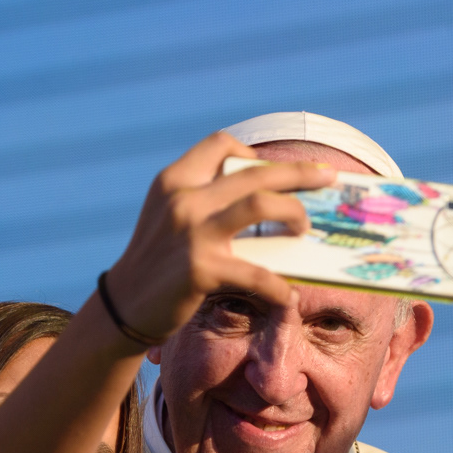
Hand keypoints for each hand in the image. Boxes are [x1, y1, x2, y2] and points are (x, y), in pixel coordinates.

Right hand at [101, 133, 333, 343]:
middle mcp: (183, 199)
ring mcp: (192, 233)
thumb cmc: (156, 264)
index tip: (273, 170)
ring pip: (260, 205)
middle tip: (328, 177)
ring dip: (293, 213)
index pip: (221, 145)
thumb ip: (203, 200)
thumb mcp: (169, 218)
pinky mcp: (201, 270)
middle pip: (254, 172)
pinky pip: (256, 273)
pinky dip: (278, 286)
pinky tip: (288, 295)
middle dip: (299, 172)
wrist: (123, 307)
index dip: (253, 153)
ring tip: (305, 228)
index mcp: (174, 180)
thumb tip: (266, 200)